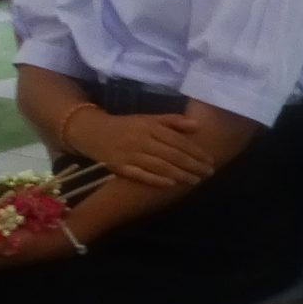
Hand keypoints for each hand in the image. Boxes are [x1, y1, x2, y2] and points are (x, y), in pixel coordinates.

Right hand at [73, 110, 215, 188]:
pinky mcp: (120, 167)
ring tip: (196, 181)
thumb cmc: (127, 126)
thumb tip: (197, 125)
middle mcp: (142, 140)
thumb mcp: (148, 119)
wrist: (92, 132)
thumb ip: (173, 121)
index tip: (210, 160)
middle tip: (209, 173)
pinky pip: (140, 175)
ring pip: (160, 166)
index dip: (196, 151)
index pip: (178, 141)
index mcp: (150, 127)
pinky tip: (171, 184)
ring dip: (180, 174)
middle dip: (193, 165)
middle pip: (172, 155)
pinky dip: (156, 179)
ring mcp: (130, 154)